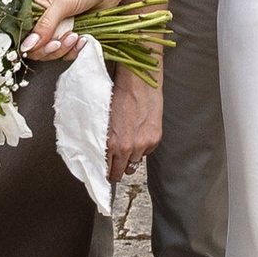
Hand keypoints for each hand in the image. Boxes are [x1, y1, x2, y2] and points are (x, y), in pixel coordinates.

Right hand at [27, 0, 121, 62]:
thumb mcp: (64, 2)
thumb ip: (45, 25)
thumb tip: (28, 45)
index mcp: (33, 3)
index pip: (21, 30)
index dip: (29, 41)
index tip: (42, 43)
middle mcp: (42, 16)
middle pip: (34, 45)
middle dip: (48, 47)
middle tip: (60, 41)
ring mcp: (57, 26)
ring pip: (50, 51)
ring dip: (63, 49)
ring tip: (75, 35)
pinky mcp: (71, 32)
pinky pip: (66, 51)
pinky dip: (73, 50)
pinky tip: (82, 39)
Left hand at [108, 62, 162, 181]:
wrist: (138, 83)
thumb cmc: (119, 97)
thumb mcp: (104, 122)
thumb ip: (105, 141)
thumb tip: (102, 155)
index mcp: (111, 143)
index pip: (108, 171)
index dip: (107, 172)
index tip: (107, 170)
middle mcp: (127, 147)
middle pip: (121, 173)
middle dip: (118, 170)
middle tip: (116, 164)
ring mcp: (143, 144)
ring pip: (134, 164)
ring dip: (131, 158)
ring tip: (128, 145)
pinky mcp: (155, 139)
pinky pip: (147, 152)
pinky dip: (143, 147)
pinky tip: (139, 133)